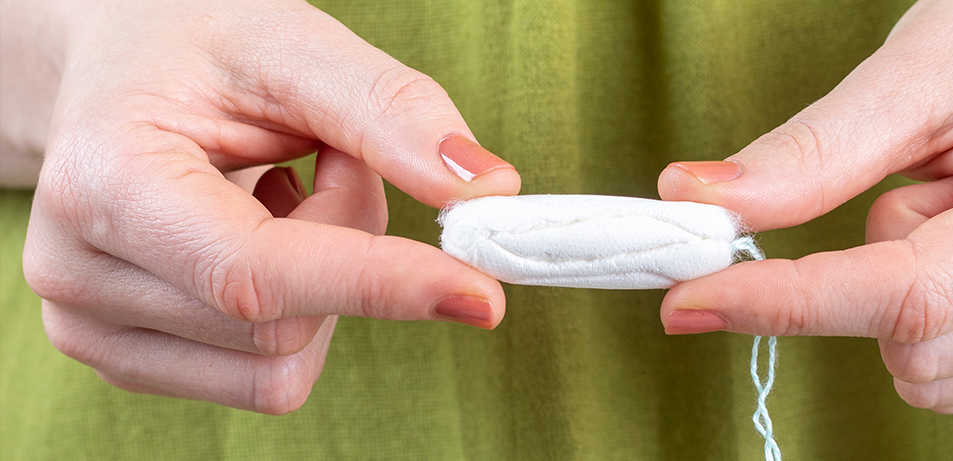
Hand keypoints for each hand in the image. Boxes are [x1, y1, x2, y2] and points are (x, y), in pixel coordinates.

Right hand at [17, 0, 519, 413]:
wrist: (115, 71)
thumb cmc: (193, 48)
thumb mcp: (291, 46)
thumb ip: (388, 111)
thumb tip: (483, 189)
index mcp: (107, 182)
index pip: (257, 275)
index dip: (377, 285)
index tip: (480, 294)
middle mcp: (79, 272)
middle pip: (285, 321)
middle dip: (350, 240)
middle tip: (332, 158)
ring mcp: (93, 329)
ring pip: (282, 359)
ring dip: (328, 279)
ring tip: (286, 191)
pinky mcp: (128, 359)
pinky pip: (264, 374)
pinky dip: (300, 310)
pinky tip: (264, 234)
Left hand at [658, 0, 952, 412]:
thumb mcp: (908, 76)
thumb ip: (808, 157)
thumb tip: (694, 201)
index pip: (904, 298)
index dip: (784, 301)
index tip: (688, 296)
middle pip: (911, 346)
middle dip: (866, 271)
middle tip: (921, 180)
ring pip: (928, 374)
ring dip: (901, 296)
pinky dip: (928, 318)